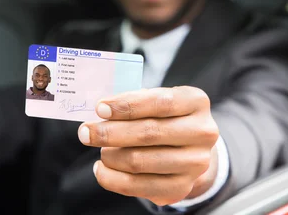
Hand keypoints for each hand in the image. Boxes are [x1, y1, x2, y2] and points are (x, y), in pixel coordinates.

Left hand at [78, 86, 219, 205]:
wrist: (189, 149)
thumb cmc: (165, 117)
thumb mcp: (157, 99)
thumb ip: (133, 101)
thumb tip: (101, 110)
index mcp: (197, 102)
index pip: (160, 102)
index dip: (127, 106)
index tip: (100, 108)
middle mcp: (203, 132)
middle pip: (149, 133)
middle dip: (110, 132)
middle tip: (85, 132)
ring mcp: (195, 163)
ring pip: (140, 161)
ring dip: (110, 156)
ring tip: (101, 150)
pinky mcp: (181, 187)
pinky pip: (137, 186)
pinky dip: (111, 178)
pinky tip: (101, 169)